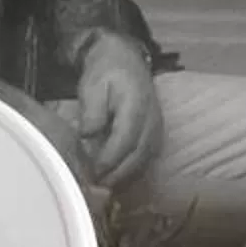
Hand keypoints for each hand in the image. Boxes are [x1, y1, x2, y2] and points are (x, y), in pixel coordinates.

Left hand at [70, 30, 162, 188]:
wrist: (125, 59)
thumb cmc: (106, 72)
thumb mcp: (92, 86)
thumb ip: (92, 112)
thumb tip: (88, 138)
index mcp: (136, 106)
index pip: (124, 141)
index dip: (108, 161)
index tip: (92, 173)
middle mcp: (152, 120)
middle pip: (137, 156)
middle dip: (116, 175)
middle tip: (94, 187)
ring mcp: (157, 129)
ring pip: (143, 161)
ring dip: (124, 177)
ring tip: (102, 187)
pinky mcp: (155, 135)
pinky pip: (145, 159)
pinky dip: (130, 171)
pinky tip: (114, 178)